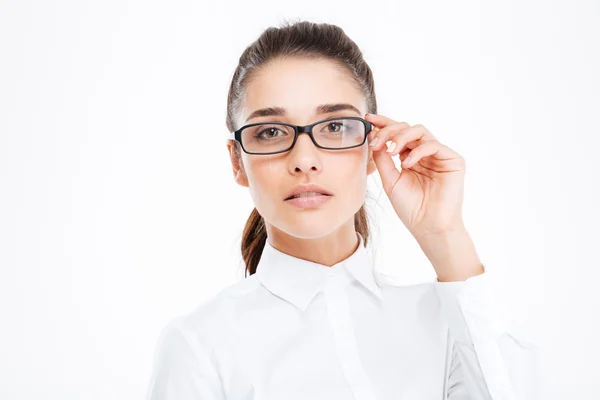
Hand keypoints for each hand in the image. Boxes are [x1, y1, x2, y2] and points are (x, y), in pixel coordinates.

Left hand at [365, 113, 466, 237]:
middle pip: (407, 128)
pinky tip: (407, 164)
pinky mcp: (453, 160)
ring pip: (420, 131)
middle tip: (376, 141)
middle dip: (388, 131)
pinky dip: (417, 151)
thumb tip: (374, 136)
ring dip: (401, 137)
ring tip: (390, 151)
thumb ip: (382, 158)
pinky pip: (433, 145)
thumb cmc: (410, 207)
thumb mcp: (390, 180)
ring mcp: (439, 155)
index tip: (367, 119)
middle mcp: (425, 153)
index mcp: (410, 156)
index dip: (383, 123)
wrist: (428, 227)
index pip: (397, 134)